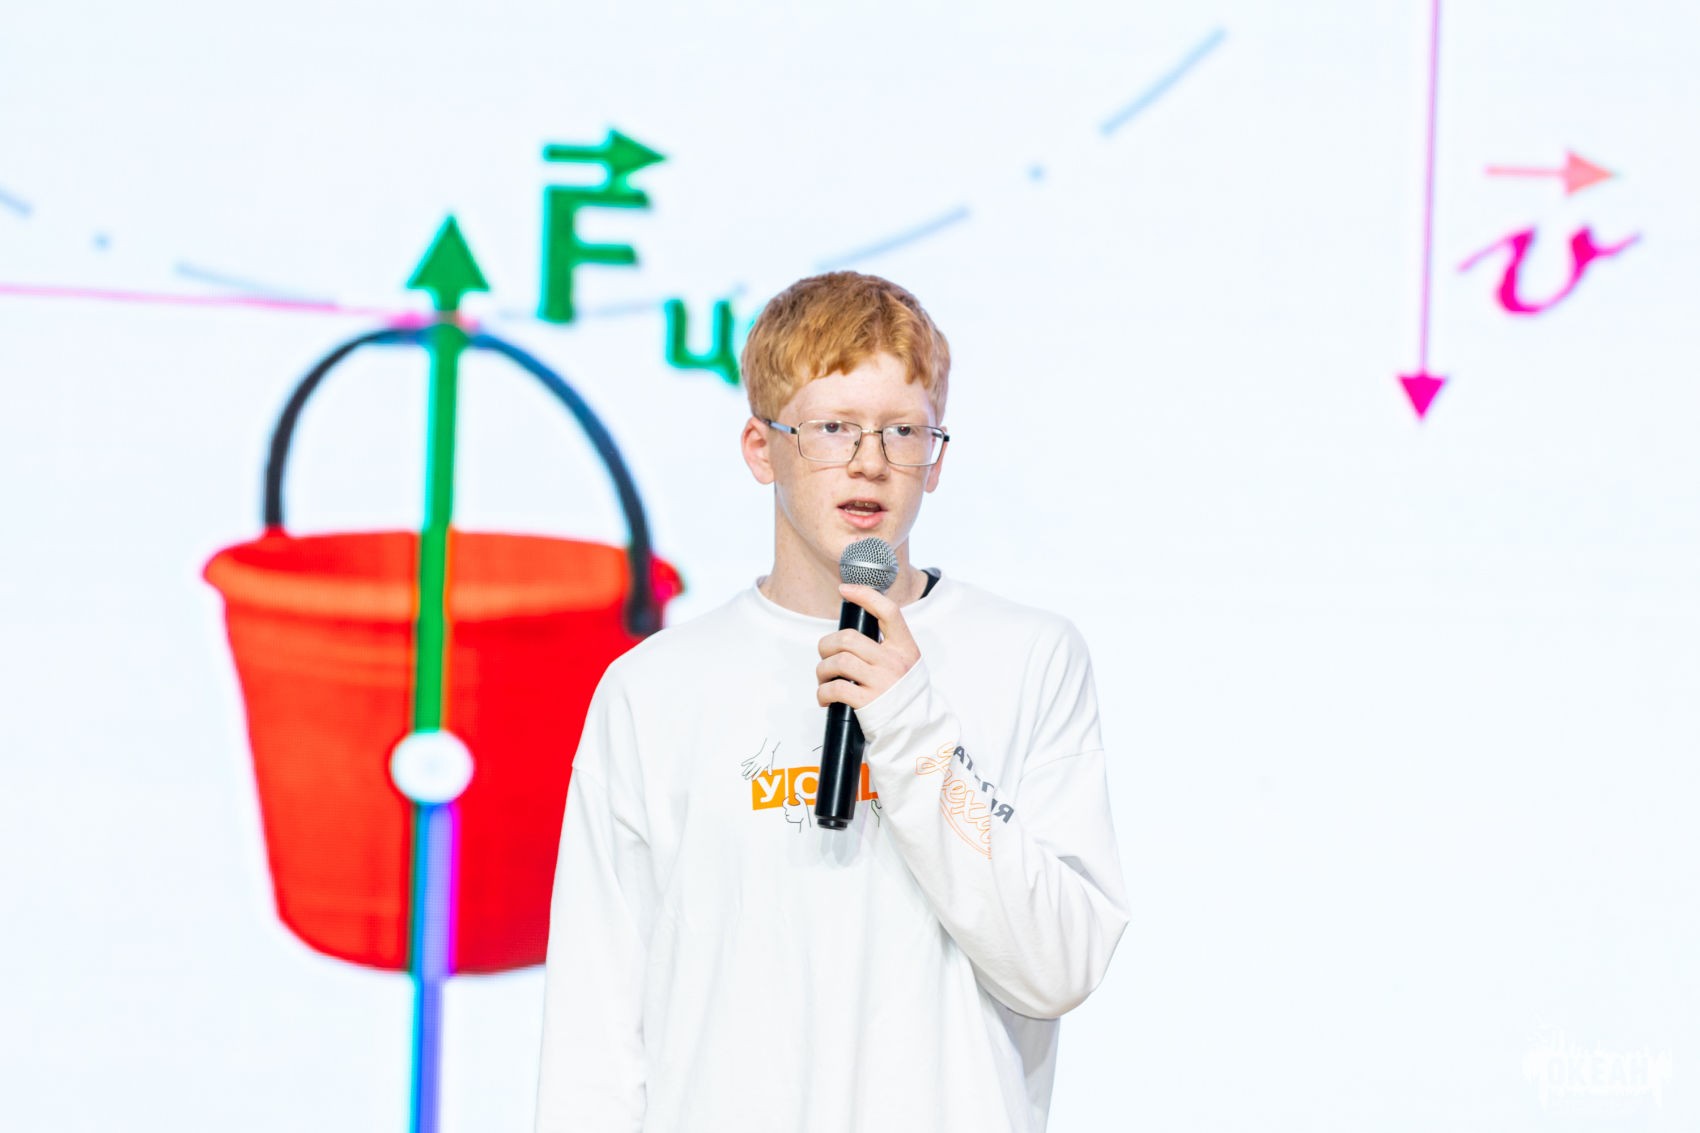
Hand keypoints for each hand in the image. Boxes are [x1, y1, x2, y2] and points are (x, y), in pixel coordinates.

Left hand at [815, 583, 921, 709]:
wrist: (914, 731)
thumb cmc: (902, 695)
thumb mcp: (904, 664)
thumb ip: (885, 647)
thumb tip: (850, 634)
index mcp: (905, 648)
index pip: (889, 612)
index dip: (866, 595)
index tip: (846, 590)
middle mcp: (894, 663)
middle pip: (849, 639)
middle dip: (827, 645)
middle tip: (825, 655)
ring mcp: (881, 683)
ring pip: (838, 662)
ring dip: (822, 670)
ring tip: (824, 678)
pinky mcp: (868, 703)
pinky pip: (835, 689)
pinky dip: (823, 692)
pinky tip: (825, 698)